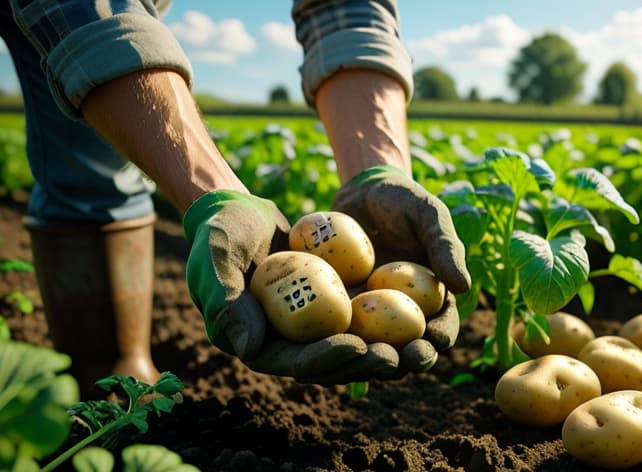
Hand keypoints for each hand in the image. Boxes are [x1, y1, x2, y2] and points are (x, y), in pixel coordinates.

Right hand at [182, 190, 398, 381]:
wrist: (237, 210)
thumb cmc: (218, 233)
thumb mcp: (215, 259)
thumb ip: (225, 303)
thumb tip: (249, 351)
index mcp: (255, 344)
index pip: (295, 362)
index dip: (327, 359)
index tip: (357, 346)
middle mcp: (284, 342)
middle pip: (330, 364)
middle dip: (363, 364)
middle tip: (396, 356)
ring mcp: (307, 325)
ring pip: (350, 346)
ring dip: (381, 350)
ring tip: (415, 346)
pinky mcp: (326, 306)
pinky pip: (359, 318)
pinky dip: (385, 321)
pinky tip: (417, 315)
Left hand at [333, 166, 468, 374]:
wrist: (361, 190)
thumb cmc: (404, 201)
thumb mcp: (429, 216)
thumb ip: (445, 247)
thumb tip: (464, 286)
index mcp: (433, 300)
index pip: (442, 328)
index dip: (438, 340)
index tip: (430, 341)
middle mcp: (402, 316)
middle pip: (405, 350)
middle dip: (402, 362)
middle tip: (393, 360)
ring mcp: (369, 316)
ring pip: (368, 350)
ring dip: (363, 361)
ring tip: (356, 356)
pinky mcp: (338, 310)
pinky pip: (333, 331)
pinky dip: (329, 341)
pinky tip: (320, 343)